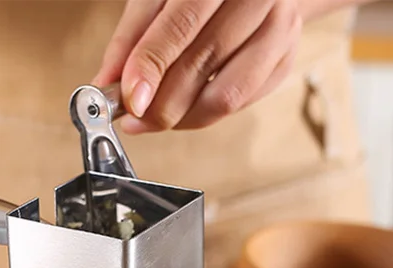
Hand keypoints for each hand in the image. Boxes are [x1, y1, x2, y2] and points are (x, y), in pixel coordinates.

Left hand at [93, 0, 301, 133]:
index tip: (130, 99)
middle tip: (135, 118)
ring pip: (225, 96)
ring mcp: (279, 28)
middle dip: (162, 103)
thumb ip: (133, 37)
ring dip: (182, 117)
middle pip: (203, 64)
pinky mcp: (285, 59)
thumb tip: (108, 83)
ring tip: (154, 118)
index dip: (152, 66)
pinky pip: (239, 104)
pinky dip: (204, 114)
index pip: (182, 24)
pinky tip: (184, 108)